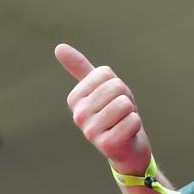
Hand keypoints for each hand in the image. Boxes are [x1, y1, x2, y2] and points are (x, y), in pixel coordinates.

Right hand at [55, 43, 151, 174]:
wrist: (126, 147)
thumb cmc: (115, 113)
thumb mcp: (100, 87)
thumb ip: (81, 68)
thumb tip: (58, 46)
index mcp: (75, 98)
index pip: (106, 74)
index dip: (117, 84)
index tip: (113, 98)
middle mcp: (78, 115)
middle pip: (116, 87)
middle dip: (126, 98)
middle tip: (121, 113)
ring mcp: (90, 132)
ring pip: (124, 104)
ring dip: (131, 112)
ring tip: (123, 122)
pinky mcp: (106, 145)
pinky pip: (133, 121)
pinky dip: (136, 126)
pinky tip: (127, 135)